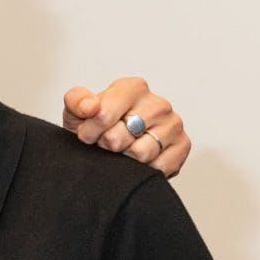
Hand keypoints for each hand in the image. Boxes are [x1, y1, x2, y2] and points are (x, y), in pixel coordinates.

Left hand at [62, 77, 189, 177]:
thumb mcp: (77, 111)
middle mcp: (157, 104)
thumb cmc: (97, 126)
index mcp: (133, 88)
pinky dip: (143, 170)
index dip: (88, 131)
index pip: (103, 115)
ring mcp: (173, 124)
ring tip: (122, 151)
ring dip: (124, 159)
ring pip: (139, 154)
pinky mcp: (183, 146)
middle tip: (106, 144)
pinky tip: (137, 161)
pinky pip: (158, 168)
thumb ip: (76, 101)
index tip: (87, 133)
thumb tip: (90, 107)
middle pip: (118, 138)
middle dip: (105, 146)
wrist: (114, 145)